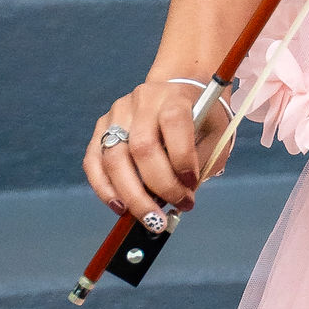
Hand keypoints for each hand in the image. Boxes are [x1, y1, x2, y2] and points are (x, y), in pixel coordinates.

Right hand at [83, 73, 227, 225]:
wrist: (178, 89)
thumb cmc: (200, 116)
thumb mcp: (215, 134)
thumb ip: (201, 163)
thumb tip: (180, 199)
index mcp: (174, 98)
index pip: (174, 123)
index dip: (182, 158)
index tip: (191, 185)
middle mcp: (143, 101)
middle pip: (141, 147)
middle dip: (157, 188)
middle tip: (171, 213)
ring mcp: (117, 113)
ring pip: (113, 158)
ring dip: (130, 195)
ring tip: (148, 219)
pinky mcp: (101, 127)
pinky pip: (93, 161)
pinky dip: (104, 188)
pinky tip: (120, 207)